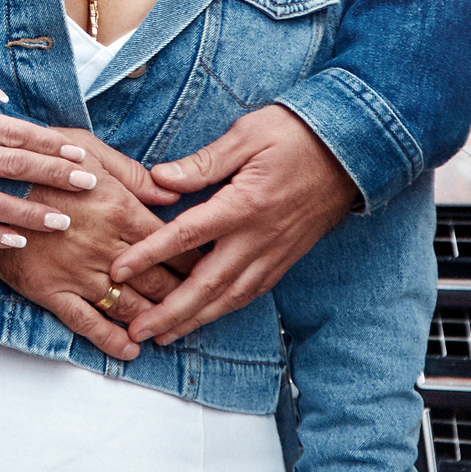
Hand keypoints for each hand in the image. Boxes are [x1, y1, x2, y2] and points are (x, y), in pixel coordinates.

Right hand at [0, 132, 182, 360]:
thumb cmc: (39, 160)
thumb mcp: (86, 149)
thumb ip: (132, 174)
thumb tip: (174, 195)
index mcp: (117, 208)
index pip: (169, 241)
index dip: (194, 258)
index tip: (212, 267)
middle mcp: (105, 245)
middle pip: (157, 279)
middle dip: (185, 294)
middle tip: (203, 304)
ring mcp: (78, 272)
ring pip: (129, 305)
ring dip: (156, 321)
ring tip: (175, 330)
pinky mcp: (51, 291)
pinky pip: (87, 322)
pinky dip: (111, 340)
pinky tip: (131, 349)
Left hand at [111, 106, 358, 344]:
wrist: (351, 151)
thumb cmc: (296, 135)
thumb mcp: (246, 134)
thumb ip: (202, 162)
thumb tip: (160, 178)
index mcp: (243, 204)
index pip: (186, 236)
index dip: (149, 254)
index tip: (119, 269)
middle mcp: (258, 237)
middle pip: (207, 284)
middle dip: (170, 312)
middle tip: (138, 331)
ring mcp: (274, 252)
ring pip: (230, 297)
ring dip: (195, 320)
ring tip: (165, 336)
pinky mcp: (286, 258)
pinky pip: (252, 292)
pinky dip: (226, 310)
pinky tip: (208, 317)